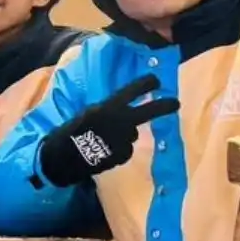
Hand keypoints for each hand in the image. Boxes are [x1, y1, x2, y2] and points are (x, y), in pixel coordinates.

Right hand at [38, 74, 179, 187]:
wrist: (63, 159)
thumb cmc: (67, 134)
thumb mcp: (85, 116)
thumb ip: (103, 112)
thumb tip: (117, 111)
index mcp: (107, 108)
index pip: (131, 92)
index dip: (145, 85)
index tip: (156, 81)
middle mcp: (120, 122)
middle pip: (148, 112)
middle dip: (163, 106)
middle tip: (176, 103)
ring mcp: (124, 139)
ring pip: (132, 134)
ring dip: (125, 135)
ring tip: (106, 140)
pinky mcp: (123, 154)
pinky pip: (125, 149)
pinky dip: (118, 149)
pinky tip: (105, 152)